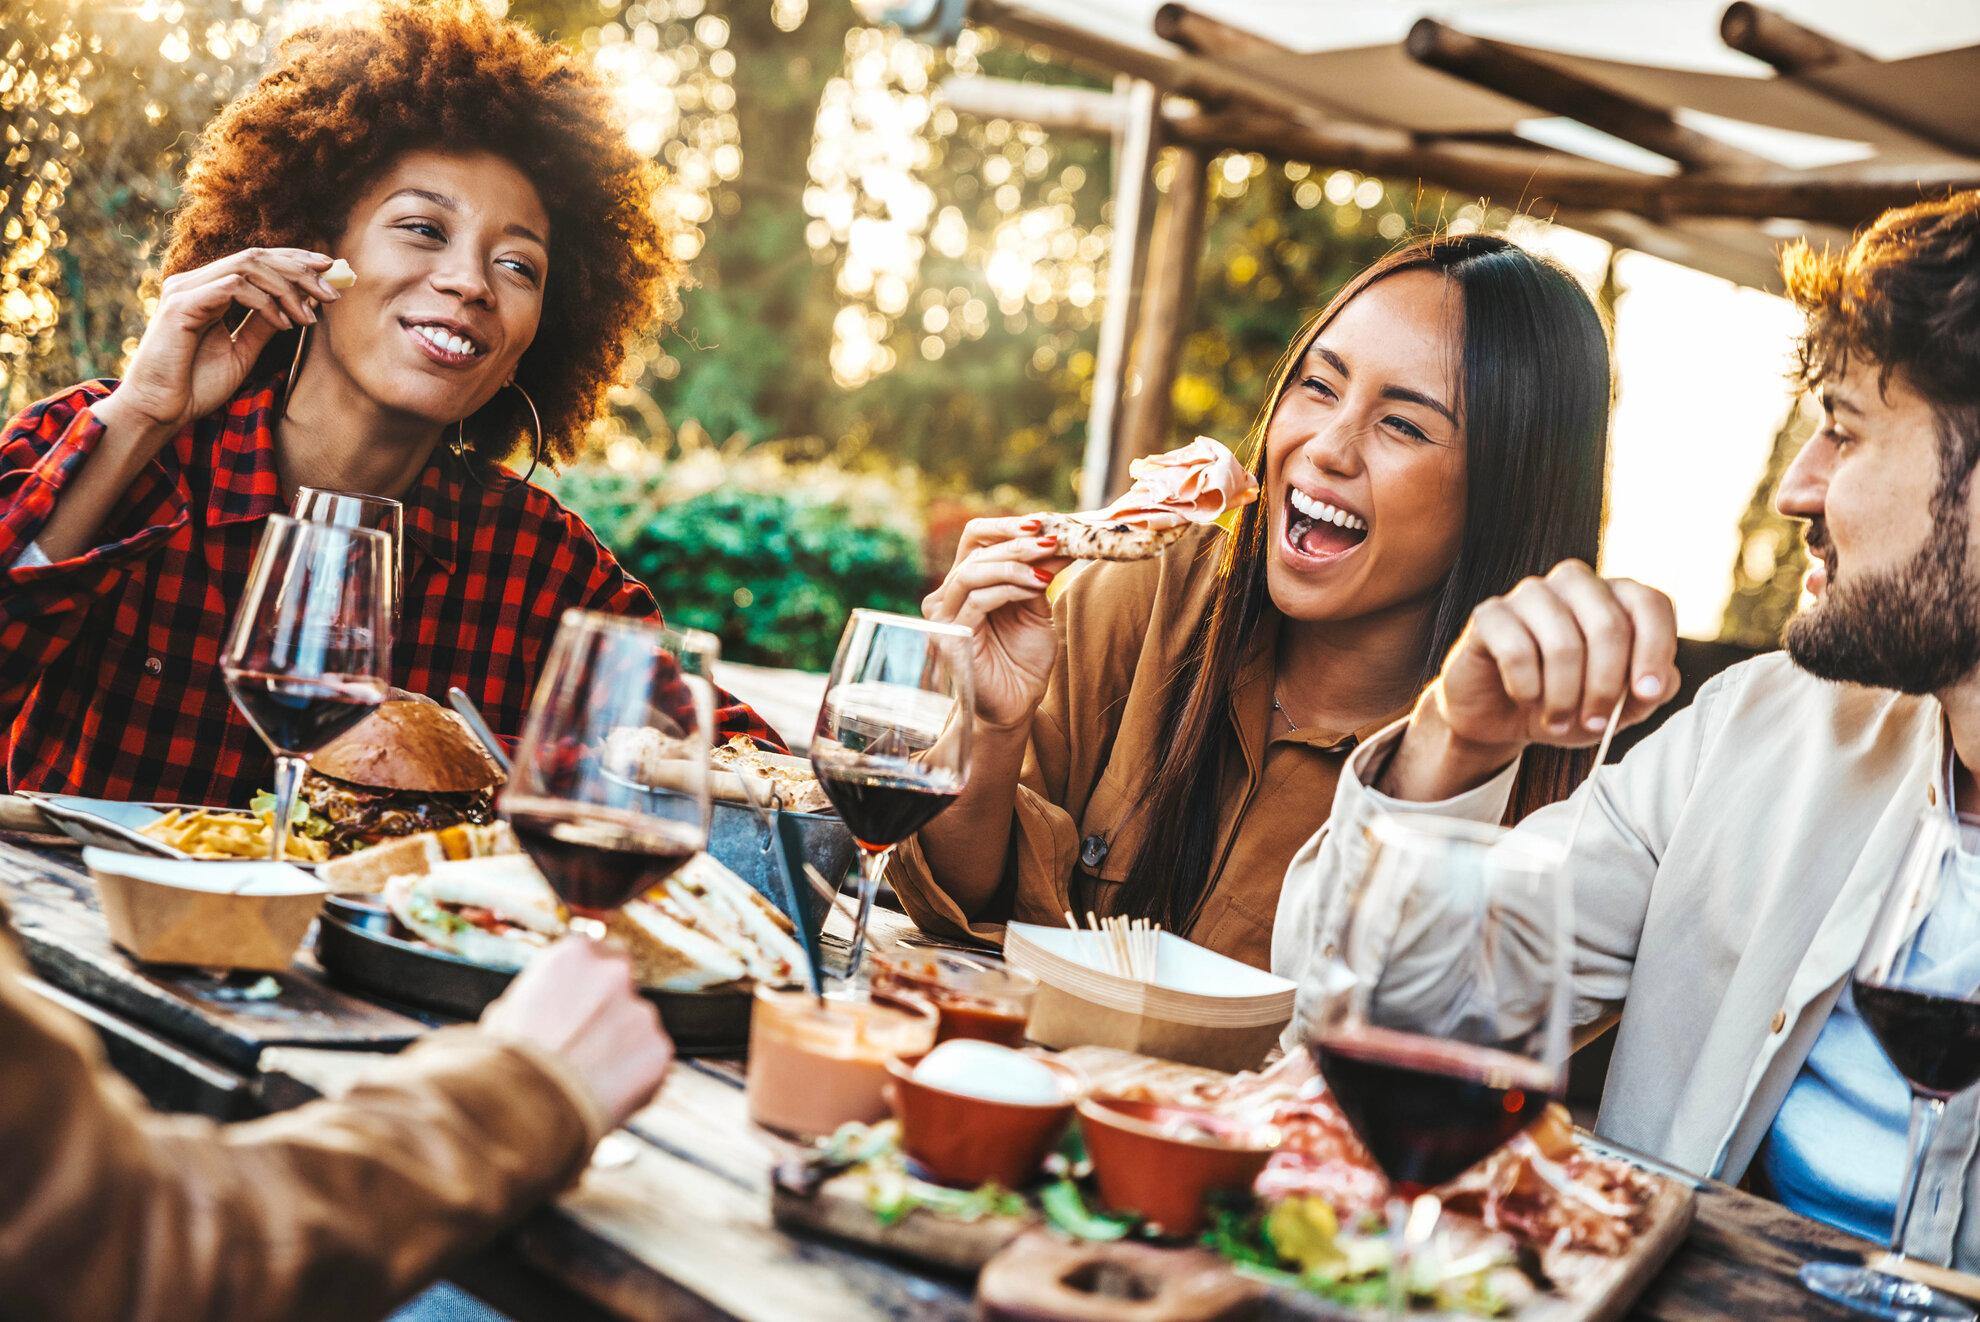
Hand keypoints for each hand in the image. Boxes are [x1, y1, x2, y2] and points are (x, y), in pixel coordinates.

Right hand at [98, 248, 343, 450]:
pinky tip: (284, 324)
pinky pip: (233, 288)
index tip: (328, 269)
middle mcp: (195, 282)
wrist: (160, 410)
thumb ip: (265, 324)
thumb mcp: (242, 350)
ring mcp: (185, 290)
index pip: (256, 261)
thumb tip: (302, 303)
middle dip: (300, 270)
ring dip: (287, 288)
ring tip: (310, 316)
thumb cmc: (196, 385)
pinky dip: (265, 303)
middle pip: (256, 257)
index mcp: (208, 289)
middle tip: (332, 292)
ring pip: (248, 266)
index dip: (294, 260)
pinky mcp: (181, 305)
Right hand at [480, 937, 672, 1128]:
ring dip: (622, 1046)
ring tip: (588, 1077)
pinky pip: (650, 1061)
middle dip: (610, 1011)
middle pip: (624, 986)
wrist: (523, 1107)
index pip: (596, 953)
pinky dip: (635, 1077)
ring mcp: (641, 1010)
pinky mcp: (659, 1048)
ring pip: (637, 1027)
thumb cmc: (503, 1061)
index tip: (580, 1004)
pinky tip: (604, 1093)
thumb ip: (542, 996)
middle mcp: (614, 973)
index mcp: (574, 954)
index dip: (587, 984)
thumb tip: (544, 1005)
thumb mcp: (507, 1011)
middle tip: (587, 1044)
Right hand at [922, 516, 1070, 729]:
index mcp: (966, 583)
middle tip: (1050, 540)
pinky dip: (1009, 588)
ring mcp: (944, 616)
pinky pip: (978, 600)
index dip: (1005, 526)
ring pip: (973, 571)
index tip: (1041, 522)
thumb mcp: (1036, 607)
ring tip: (1046, 566)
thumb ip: (1038, 575)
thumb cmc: (1023, 658)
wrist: (1016, 704)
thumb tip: (1058, 539)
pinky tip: (1034, 587)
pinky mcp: (949, 636)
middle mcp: (948, 595)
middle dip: (1016, 542)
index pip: (975, 537)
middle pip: (975, 550)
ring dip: (1014, 562)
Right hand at [1419, 560, 1679, 762]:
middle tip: (1596, 723)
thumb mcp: (1619, 708)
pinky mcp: (1489, 614)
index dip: (1655, 649)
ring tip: (1558, 720)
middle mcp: (1575, 584)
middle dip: (1605, 686)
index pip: (1649, 604)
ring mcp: (1530, 594)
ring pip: (1563, 643)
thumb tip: (1661, 681)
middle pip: (1608, 625)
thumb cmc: (1567, 703)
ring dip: (1564, 696)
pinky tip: (1525, 699)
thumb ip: (1650, 691)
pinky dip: (1526, 688)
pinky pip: (1517, 651)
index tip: (1646, 693)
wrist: (1501, 717)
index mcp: (1615, 597)